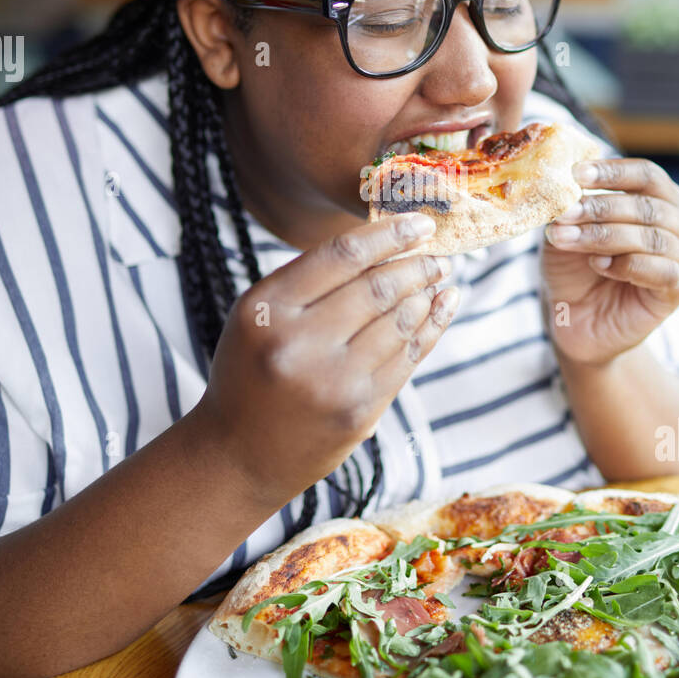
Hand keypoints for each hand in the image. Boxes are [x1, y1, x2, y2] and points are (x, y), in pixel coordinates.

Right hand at [195, 214, 458, 508]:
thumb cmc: (252, 372)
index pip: (342, 255)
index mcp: (266, 309)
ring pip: (398, 322)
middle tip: (439, 254)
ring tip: (439, 278)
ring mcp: (332, 382)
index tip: (421, 222)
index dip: (389, 234)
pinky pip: (407, 359)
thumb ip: (310, 281)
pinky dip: (430, 328)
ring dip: (426, 295)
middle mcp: (297, 344)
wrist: (238, 455)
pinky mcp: (359, 412)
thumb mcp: (259, 317)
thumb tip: (389, 243)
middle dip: (417, 265)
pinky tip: (440, 308)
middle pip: (377, 287)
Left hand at [541, 157, 678, 366]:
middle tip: (565, 213)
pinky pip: (660, 270)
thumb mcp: (567, 230)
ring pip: (651, 238)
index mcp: (661, 198)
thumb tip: (564, 187)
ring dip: (604, 236)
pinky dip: (625, 265)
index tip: (576, 174)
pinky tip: (597, 265)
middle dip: (600, 208)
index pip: (646, 175)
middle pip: (647, 205)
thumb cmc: (576, 267)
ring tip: (567, 240)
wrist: (578, 320)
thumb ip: (571, 207)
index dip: (613, 172)